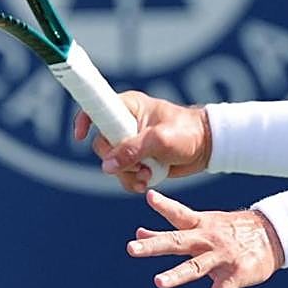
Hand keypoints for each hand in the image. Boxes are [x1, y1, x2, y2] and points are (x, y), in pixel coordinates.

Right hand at [74, 91, 211, 192]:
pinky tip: (148, 182)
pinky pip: (123, 174)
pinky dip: (133, 181)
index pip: (96, 108)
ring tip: (146, 178)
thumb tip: (107, 166)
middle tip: (136, 168)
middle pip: (102, 145)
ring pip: (112, 163)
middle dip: (116, 161)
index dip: (84, 120)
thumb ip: (132, 150)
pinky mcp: (137, 159)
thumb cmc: (187, 133)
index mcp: (129, 106)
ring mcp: (131, 142)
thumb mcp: (159, 140)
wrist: (207, 148)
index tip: (79, 136)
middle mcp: (126, 123)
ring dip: (126, 175)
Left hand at [128, 190, 284, 287]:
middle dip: (154, 245)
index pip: (180, 214)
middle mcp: (209, 239)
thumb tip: (138, 233)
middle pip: (178, 242)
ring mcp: (222, 257)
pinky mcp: (235, 275)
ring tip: (158, 282)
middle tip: (131, 248)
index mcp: (200, 225)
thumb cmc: (230, 230)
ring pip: (195, 267)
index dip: (165, 206)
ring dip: (176, 275)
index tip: (150, 198)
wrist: (273, 235)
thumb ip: (170, 232)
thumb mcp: (202, 226)